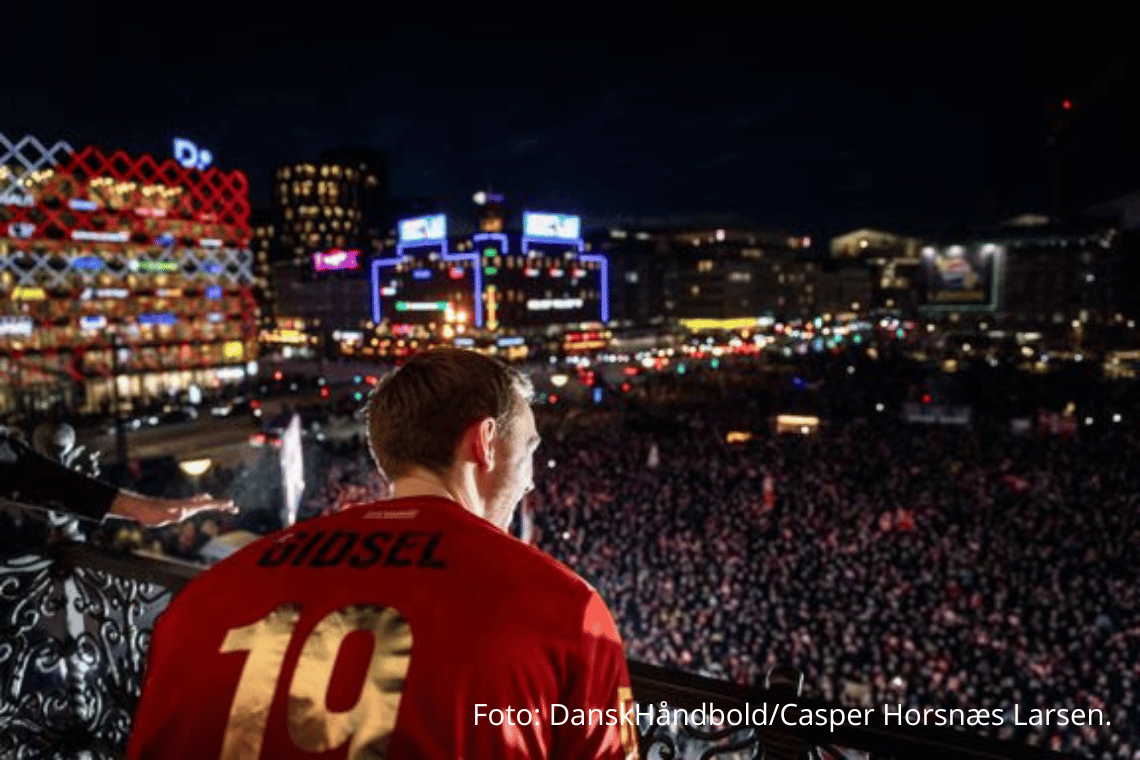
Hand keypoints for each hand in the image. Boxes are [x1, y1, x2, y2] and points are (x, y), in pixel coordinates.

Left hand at [108, 491, 237, 527]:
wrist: (141, 508)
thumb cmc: (150, 513)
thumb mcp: (161, 517)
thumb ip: (172, 514)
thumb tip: (183, 511)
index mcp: (186, 506)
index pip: (206, 504)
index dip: (219, 505)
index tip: (231, 504)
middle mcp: (187, 504)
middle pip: (208, 503)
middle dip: (221, 505)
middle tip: (234, 508)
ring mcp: (183, 506)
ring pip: (203, 503)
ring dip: (215, 505)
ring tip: (224, 506)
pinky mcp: (179, 508)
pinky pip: (197, 506)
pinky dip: (205, 504)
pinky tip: (204, 504)